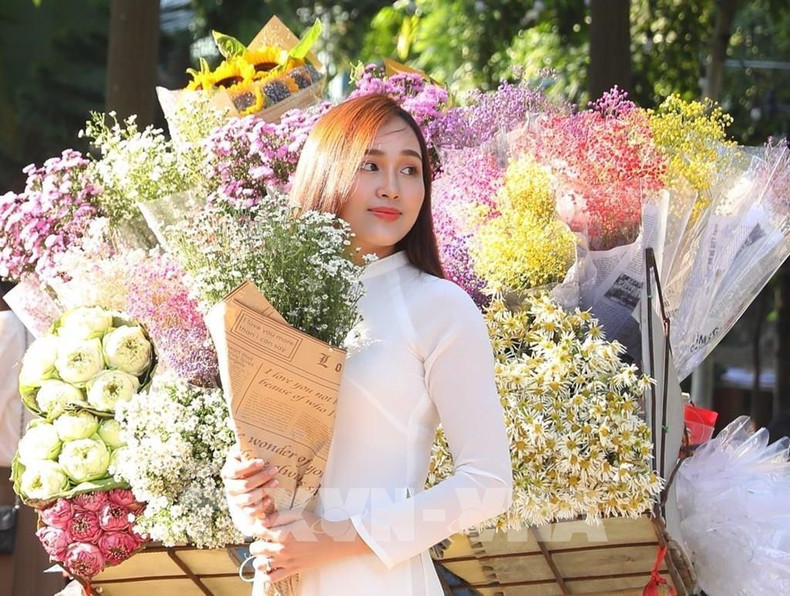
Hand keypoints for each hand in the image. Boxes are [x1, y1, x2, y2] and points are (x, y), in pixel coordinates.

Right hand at [220, 443, 278, 535]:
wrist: (249, 482)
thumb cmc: (249, 464)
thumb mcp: (245, 454)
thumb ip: (247, 446)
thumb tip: (253, 433)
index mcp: (228, 472)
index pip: (235, 471)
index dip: (248, 467)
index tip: (262, 461)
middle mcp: (230, 487)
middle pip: (244, 485)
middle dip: (261, 478)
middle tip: (275, 470)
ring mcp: (236, 500)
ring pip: (248, 499)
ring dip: (263, 490)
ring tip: (276, 482)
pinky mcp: (244, 510)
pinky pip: (251, 512)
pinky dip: (261, 506)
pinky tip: (270, 499)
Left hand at [250, 509, 371, 581]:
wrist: (334, 540)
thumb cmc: (317, 525)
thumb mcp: (299, 514)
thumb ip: (279, 516)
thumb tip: (263, 521)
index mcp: (282, 533)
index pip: (257, 531)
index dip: (257, 527)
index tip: (261, 526)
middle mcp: (281, 549)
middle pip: (255, 548)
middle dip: (256, 542)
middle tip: (263, 539)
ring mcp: (286, 561)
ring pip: (260, 564)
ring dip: (259, 558)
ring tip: (266, 553)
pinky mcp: (292, 570)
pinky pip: (272, 578)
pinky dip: (266, 574)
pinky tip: (269, 567)